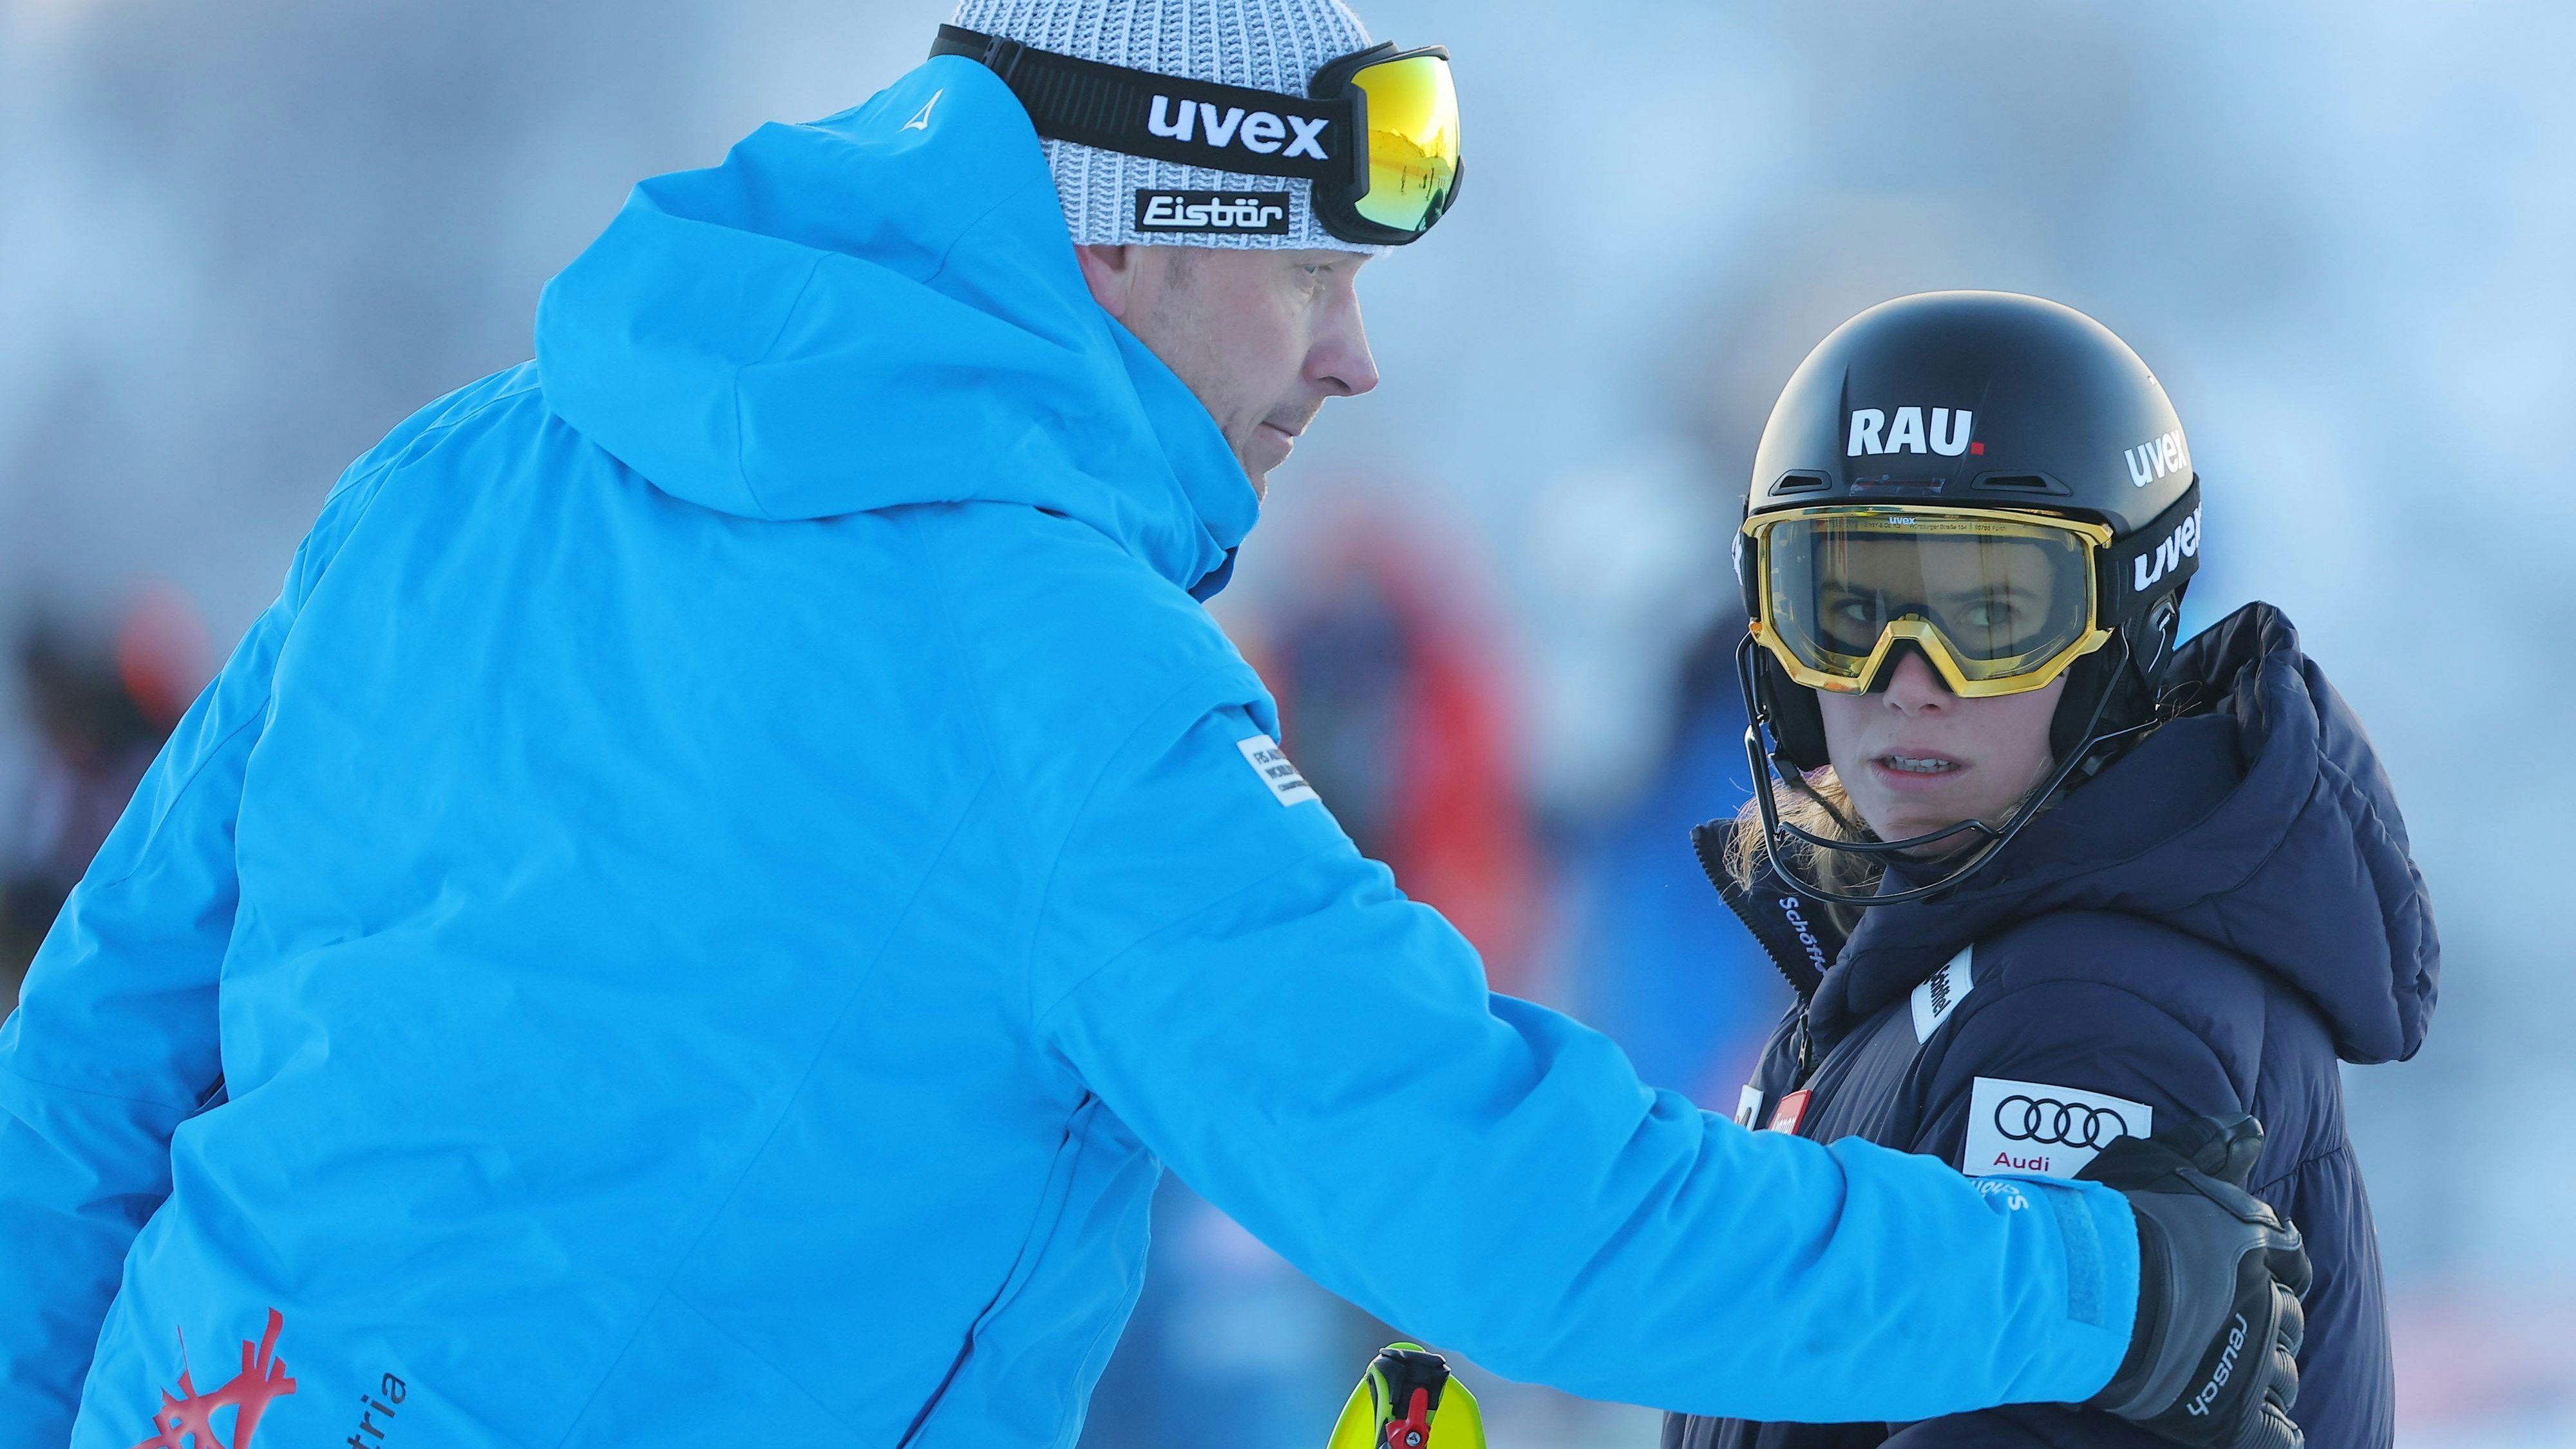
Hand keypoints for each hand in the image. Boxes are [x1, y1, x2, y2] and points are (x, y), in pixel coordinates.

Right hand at [2077, 1115, 2308, 1448]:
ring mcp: (2250, 1358)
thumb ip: (2208, 1144)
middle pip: (2290, 1316)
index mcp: (2253, 1243)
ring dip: (2269, 1372)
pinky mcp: (2229, 1411)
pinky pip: (2275, 1434)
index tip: (2267, 1268)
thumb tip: (2255, 1126)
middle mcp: (2265, 1299)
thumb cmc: (2113, 1221)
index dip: (2281, 1262)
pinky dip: (2275, 1433)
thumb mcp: (2155, 1162)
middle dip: (2274, 1318)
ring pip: (2284, 1373)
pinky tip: (2265, 1429)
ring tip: (2241, 1373)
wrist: (2085, 1290)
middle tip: (2245, 1322)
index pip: (2290, 1253)